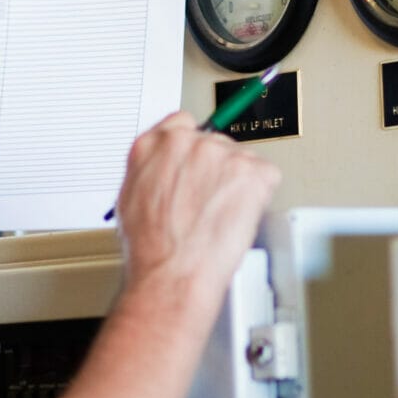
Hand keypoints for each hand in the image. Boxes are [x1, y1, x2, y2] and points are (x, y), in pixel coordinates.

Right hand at [112, 113, 280, 316]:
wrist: (173, 273)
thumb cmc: (151, 248)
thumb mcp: (130, 196)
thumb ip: (152, 170)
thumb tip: (166, 168)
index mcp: (155, 144)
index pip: (183, 124)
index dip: (193, 149)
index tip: (198, 163)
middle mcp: (188, 141)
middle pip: (216, 143)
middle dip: (217, 169)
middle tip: (210, 202)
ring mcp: (222, 154)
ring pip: (242, 160)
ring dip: (238, 183)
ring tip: (221, 216)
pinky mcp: (252, 171)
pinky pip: (267, 176)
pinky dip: (261, 196)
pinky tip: (239, 217)